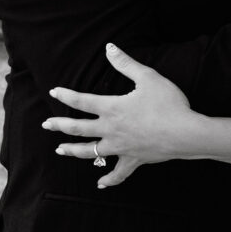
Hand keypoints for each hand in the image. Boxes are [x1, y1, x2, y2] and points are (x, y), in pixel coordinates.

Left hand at [42, 44, 205, 187]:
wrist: (185, 133)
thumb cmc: (168, 103)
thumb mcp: (148, 77)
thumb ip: (126, 63)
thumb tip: (109, 48)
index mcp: (112, 108)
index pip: (82, 101)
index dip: (66, 96)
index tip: (54, 92)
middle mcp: (111, 130)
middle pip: (78, 129)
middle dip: (60, 126)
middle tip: (46, 124)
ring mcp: (121, 148)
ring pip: (91, 152)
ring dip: (73, 151)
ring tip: (60, 150)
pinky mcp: (133, 159)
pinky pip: (118, 173)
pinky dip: (108, 179)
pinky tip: (100, 183)